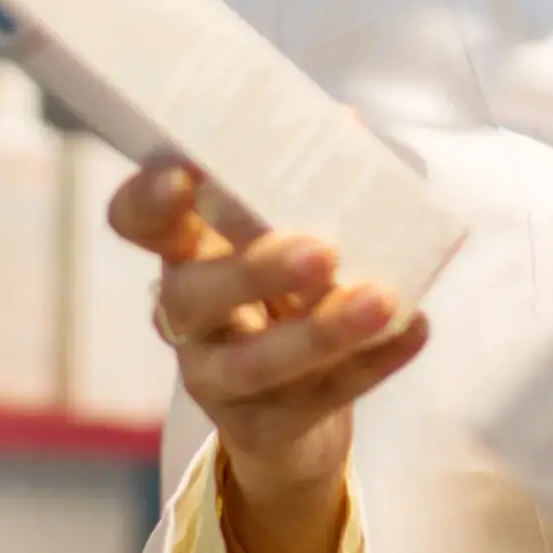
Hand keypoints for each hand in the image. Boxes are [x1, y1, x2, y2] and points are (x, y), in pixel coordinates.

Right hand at [106, 155, 429, 552]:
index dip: (148, 201)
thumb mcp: (284, 237)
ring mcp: (217, 379)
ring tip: (380, 300)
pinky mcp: (264, 428)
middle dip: (255, 270)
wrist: (293, 419)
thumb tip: (347, 125)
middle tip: (320, 250)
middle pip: (193, 295)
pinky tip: (415, 328)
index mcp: (186, 252)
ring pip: (255, 363)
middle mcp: (187, 316)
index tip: (183, 175)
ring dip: (321, 331)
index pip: (138, 222)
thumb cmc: (285, 297)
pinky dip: (374, 362)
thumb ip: (306, 185)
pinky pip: (320, 398)